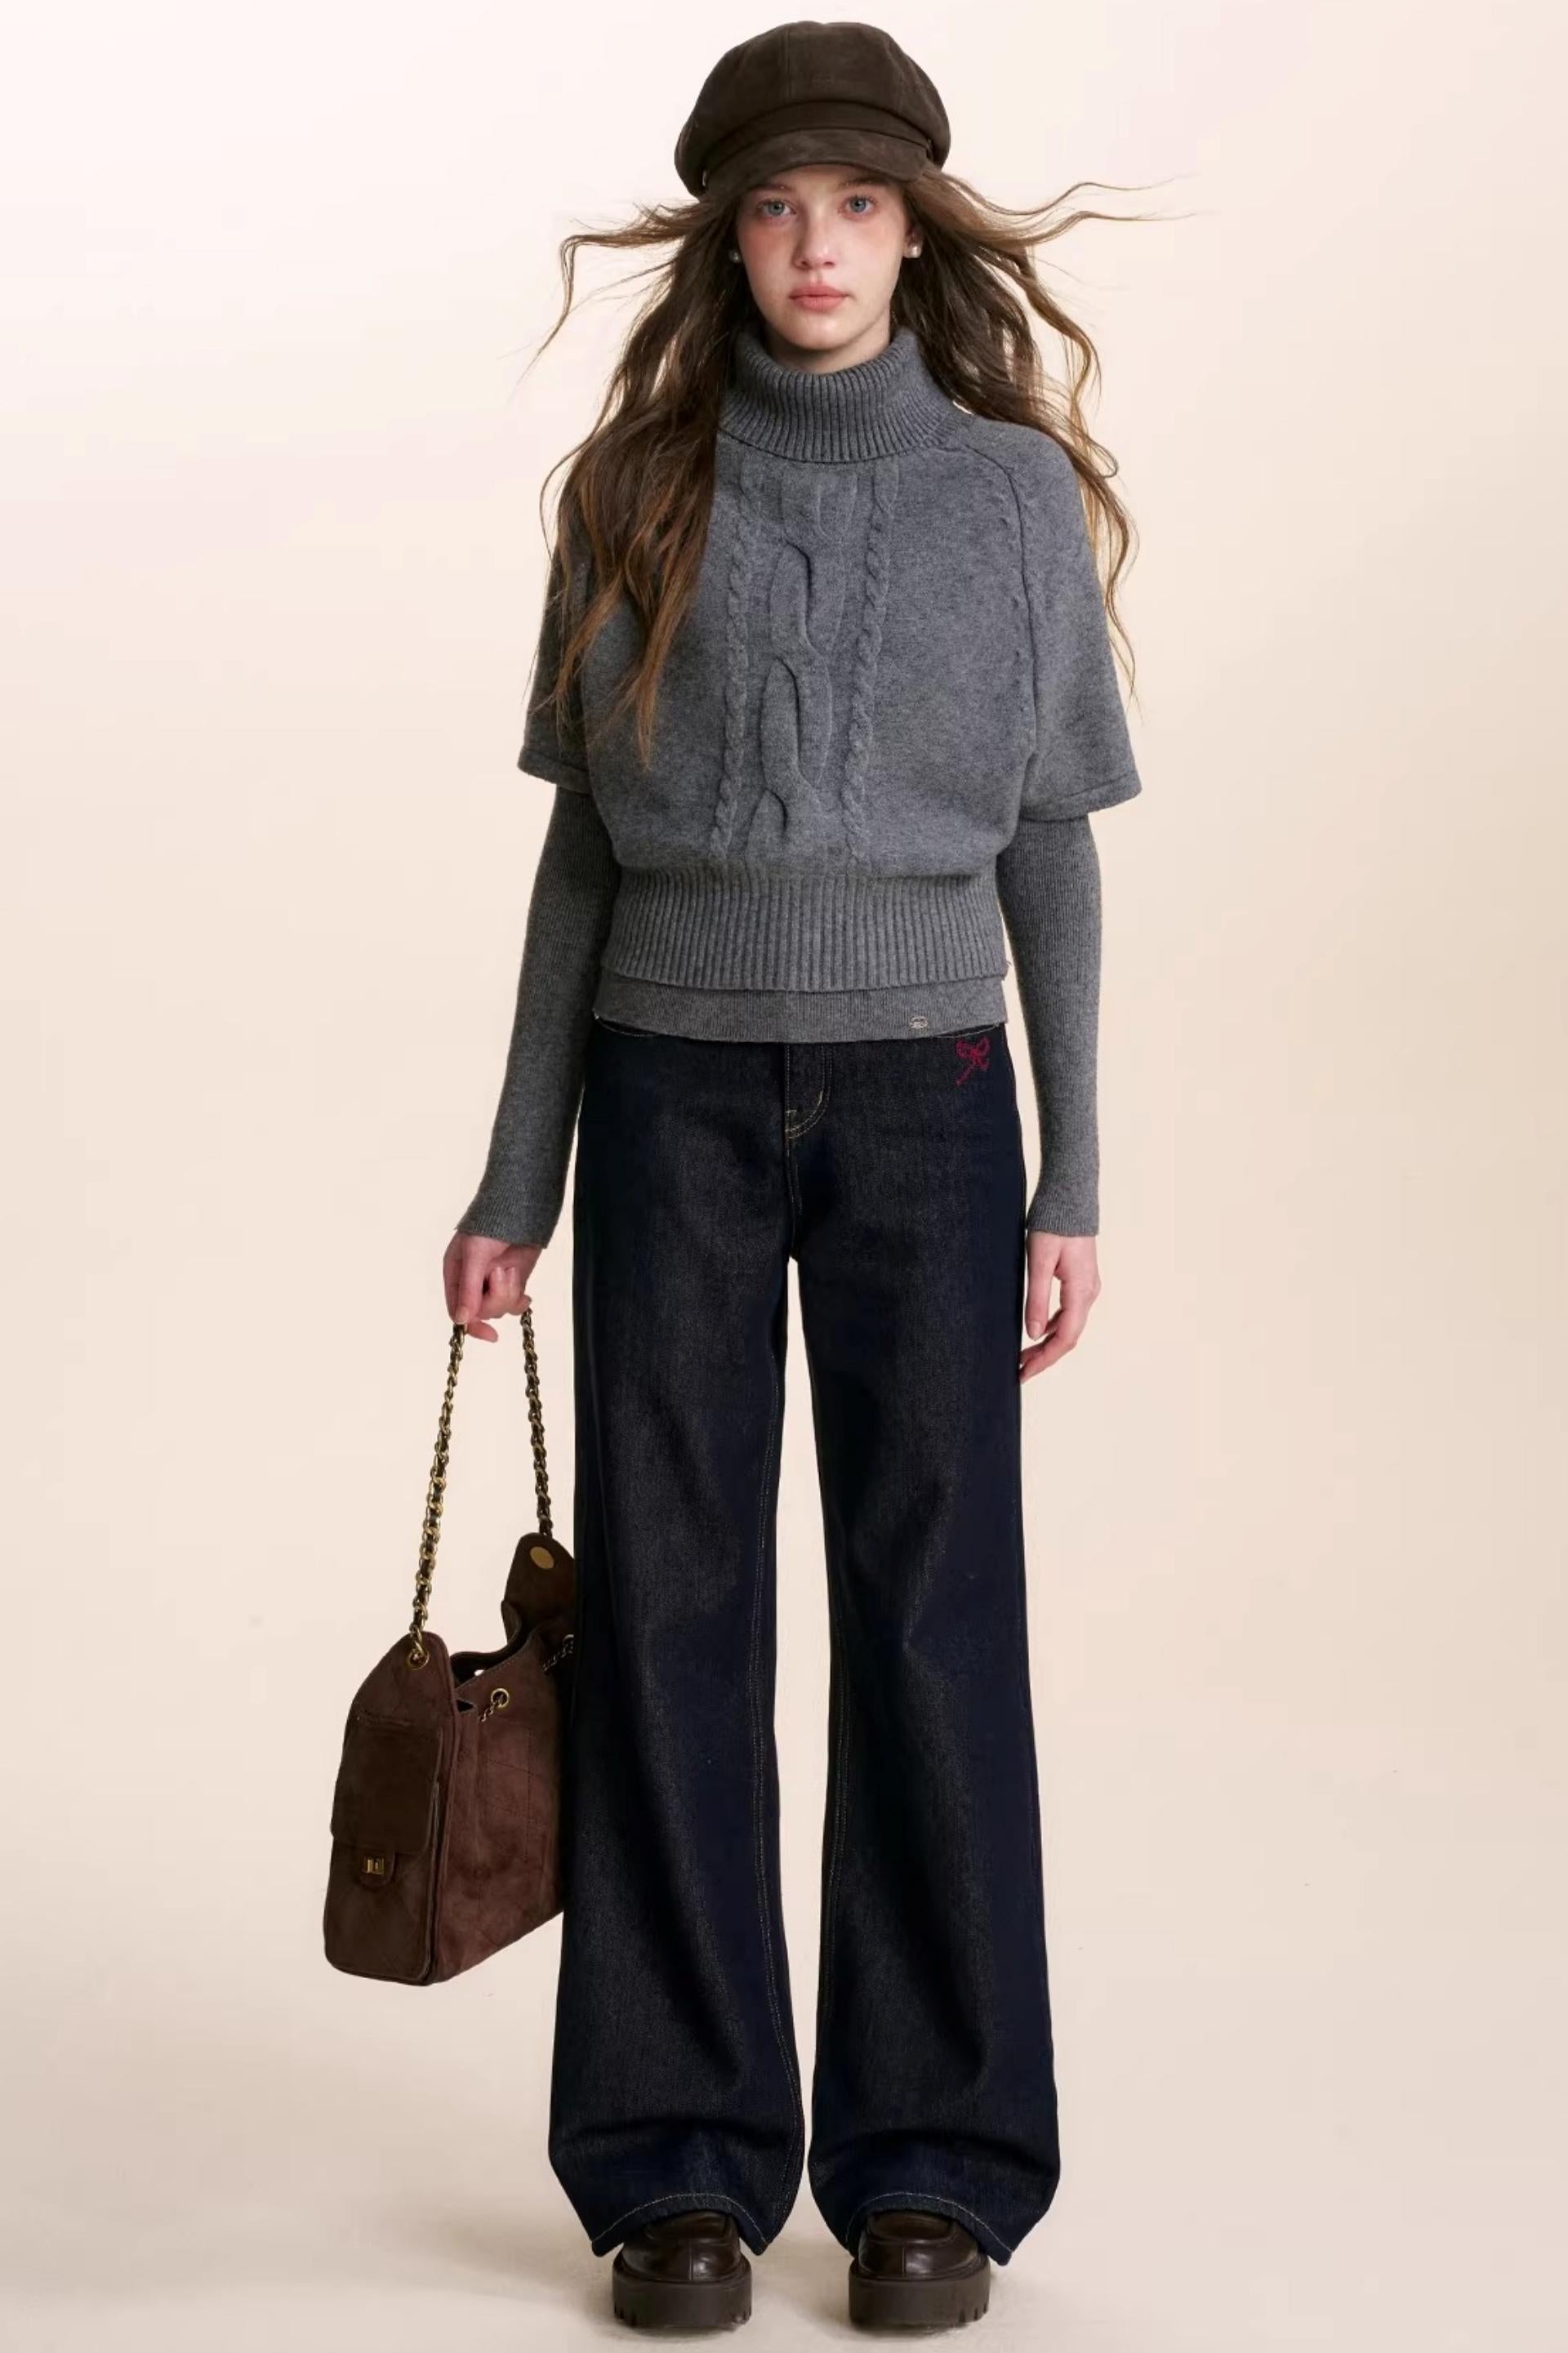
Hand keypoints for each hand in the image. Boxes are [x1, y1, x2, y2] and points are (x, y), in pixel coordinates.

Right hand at [443, 1231, 541, 1341]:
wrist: (519, 1211)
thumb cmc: (489, 1224)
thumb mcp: (474, 1255)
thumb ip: (468, 1288)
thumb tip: (463, 1319)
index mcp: (455, 1275)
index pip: (458, 1311)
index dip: (473, 1325)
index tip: (490, 1334)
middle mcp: (472, 1284)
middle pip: (482, 1312)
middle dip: (497, 1297)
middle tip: (503, 1273)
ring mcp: (493, 1285)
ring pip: (500, 1309)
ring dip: (509, 1292)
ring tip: (512, 1269)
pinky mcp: (510, 1284)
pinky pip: (513, 1305)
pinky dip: (520, 1300)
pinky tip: (524, 1292)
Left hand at [1019, 1231, 1100, 1382]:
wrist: (1070, 1199)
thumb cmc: (1053, 1226)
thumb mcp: (1039, 1262)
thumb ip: (1037, 1299)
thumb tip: (1032, 1335)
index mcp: (1080, 1291)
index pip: (1064, 1338)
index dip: (1044, 1360)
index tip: (1023, 1373)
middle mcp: (1089, 1293)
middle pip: (1068, 1337)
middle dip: (1044, 1356)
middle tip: (1019, 1370)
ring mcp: (1088, 1288)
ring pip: (1069, 1326)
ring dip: (1047, 1343)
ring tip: (1023, 1356)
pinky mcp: (1081, 1281)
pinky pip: (1069, 1313)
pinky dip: (1052, 1327)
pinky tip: (1036, 1331)